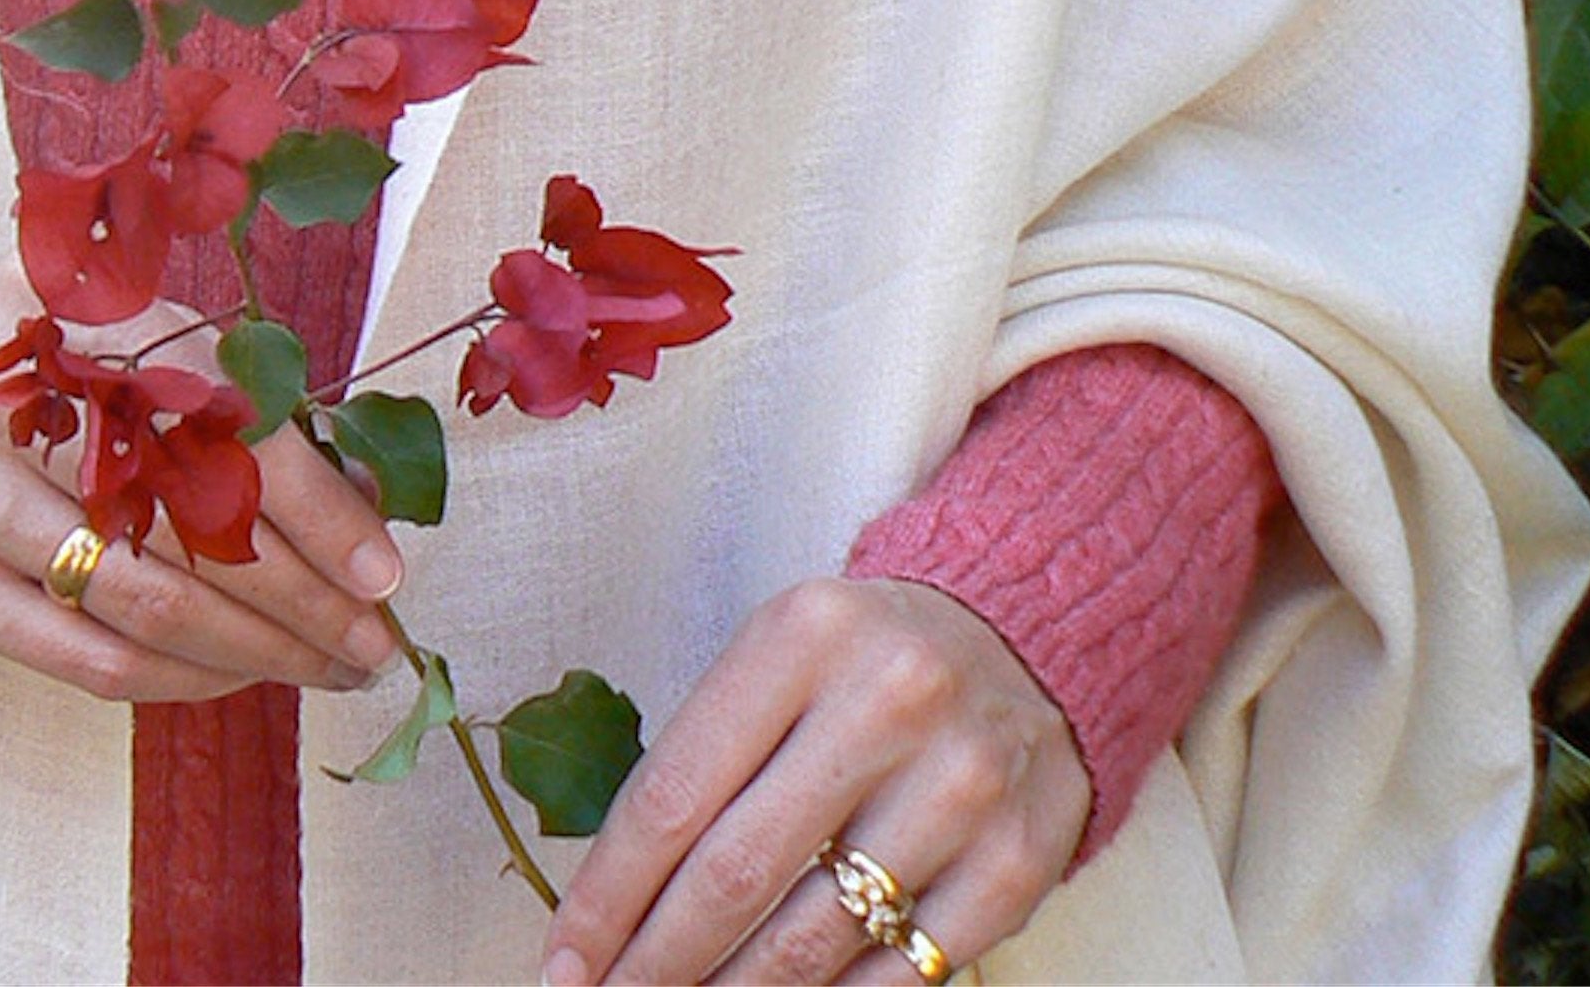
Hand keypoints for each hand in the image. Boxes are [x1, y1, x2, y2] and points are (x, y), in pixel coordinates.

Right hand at [0, 266, 408, 705]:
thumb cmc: (26, 359)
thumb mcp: (109, 324)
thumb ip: (218, 387)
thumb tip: (357, 498)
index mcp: (70, 314)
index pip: (217, 424)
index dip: (314, 508)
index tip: (384, 570)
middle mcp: (5, 402)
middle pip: (189, 529)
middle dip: (305, 603)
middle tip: (374, 639)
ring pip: (146, 607)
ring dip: (258, 655)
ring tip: (327, 667)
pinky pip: (87, 661)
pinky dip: (181, 681)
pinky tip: (236, 676)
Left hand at [534, 576, 1084, 983]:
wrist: (1025, 638)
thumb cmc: (864, 661)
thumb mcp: (775, 659)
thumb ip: (705, 757)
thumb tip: (614, 901)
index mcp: (802, 637)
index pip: (672, 794)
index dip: (606, 896)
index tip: (564, 960)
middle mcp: (888, 702)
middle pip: (736, 873)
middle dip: (656, 961)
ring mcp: (962, 784)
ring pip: (817, 936)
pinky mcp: (1020, 858)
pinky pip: (905, 969)